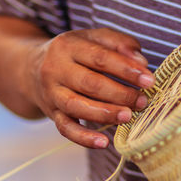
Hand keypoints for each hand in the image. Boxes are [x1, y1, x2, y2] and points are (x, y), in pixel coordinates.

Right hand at [25, 28, 154, 148]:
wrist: (31, 69)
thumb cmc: (73, 53)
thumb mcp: (91, 38)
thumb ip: (118, 43)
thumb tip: (141, 61)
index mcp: (68, 46)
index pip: (100, 57)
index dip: (126, 69)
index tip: (149, 80)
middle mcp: (55, 69)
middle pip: (89, 83)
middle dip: (119, 94)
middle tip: (142, 101)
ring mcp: (52, 94)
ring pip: (77, 106)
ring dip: (105, 114)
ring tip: (128, 117)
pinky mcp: (52, 114)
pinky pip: (65, 129)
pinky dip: (83, 138)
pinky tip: (104, 143)